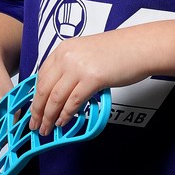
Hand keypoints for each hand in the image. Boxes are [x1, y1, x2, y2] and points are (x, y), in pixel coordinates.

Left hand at [29, 27, 152, 135]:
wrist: (140, 46)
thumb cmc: (119, 50)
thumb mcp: (86, 53)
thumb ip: (71, 67)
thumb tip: (59, 90)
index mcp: (64, 49)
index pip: (41, 76)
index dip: (35, 96)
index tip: (33, 109)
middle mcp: (67, 56)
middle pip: (44, 89)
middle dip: (37, 110)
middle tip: (35, 124)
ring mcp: (79, 67)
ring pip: (55, 98)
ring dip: (49, 117)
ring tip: (47, 128)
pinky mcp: (92, 79)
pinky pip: (73, 102)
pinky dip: (66, 115)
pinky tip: (64, 122)